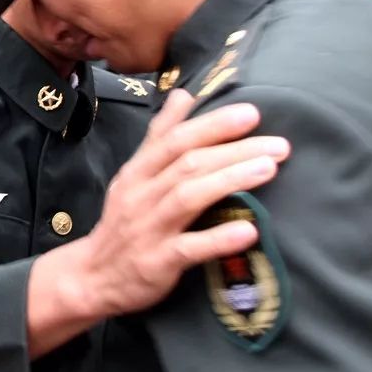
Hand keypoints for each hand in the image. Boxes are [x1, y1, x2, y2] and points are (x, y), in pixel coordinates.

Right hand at [26, 89, 290, 353]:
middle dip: (234, 150)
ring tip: (268, 169)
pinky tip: (249, 230)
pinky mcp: (157, 262)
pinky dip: (219, 238)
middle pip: (187, 164)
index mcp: (137, 172)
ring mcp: (148, 229)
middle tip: (278, 145)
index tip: (251, 114)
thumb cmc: (124, 223)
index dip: (212, 125)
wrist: (93, 277)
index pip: (174, 139)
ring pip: (188, 197)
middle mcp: (141, 195)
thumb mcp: (133, 175)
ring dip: (230, 180)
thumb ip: (160, 137)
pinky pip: (189, 248)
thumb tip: (183, 94)